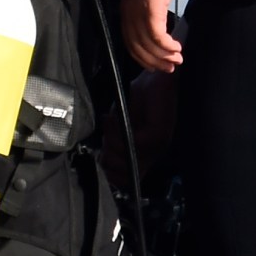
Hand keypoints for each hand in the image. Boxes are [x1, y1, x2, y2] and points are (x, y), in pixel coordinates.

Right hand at [99, 69, 177, 189]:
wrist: (157, 76)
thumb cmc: (139, 97)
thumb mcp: (121, 122)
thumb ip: (114, 140)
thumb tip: (100, 158)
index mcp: (146, 153)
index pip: (127, 179)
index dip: (110, 176)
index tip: (98, 160)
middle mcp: (153, 152)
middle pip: (123, 174)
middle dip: (107, 159)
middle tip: (104, 138)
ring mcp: (157, 145)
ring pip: (125, 158)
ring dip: (111, 142)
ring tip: (108, 123)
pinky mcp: (157, 134)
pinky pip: (130, 142)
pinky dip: (116, 131)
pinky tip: (110, 118)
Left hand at [122, 0, 184, 73]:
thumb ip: (152, 9)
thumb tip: (161, 24)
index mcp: (127, 10)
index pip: (130, 43)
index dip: (144, 58)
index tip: (158, 65)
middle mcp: (128, 12)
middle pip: (137, 47)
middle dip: (155, 61)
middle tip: (171, 68)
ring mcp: (137, 9)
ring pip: (148, 43)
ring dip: (164, 55)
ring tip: (178, 59)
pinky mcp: (150, 5)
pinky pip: (156, 34)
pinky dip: (166, 44)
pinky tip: (177, 47)